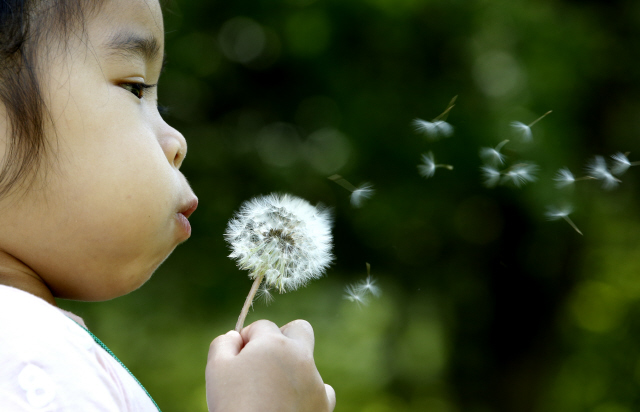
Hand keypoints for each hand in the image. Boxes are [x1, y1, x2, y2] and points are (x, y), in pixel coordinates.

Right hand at [206, 319, 335, 411]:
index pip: (261, 326)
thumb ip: (223, 344)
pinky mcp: (324, 404)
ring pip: (308, 362)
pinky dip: (307, 394)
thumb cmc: (235, 406)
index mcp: (274, 343)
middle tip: (264, 359)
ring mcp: (316, 381)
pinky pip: (322, 390)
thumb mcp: (216, 370)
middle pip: (299, 329)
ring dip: (293, 369)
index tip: (236, 359)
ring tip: (272, 392)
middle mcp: (300, 357)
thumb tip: (235, 337)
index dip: (246, 339)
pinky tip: (290, 405)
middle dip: (282, 336)